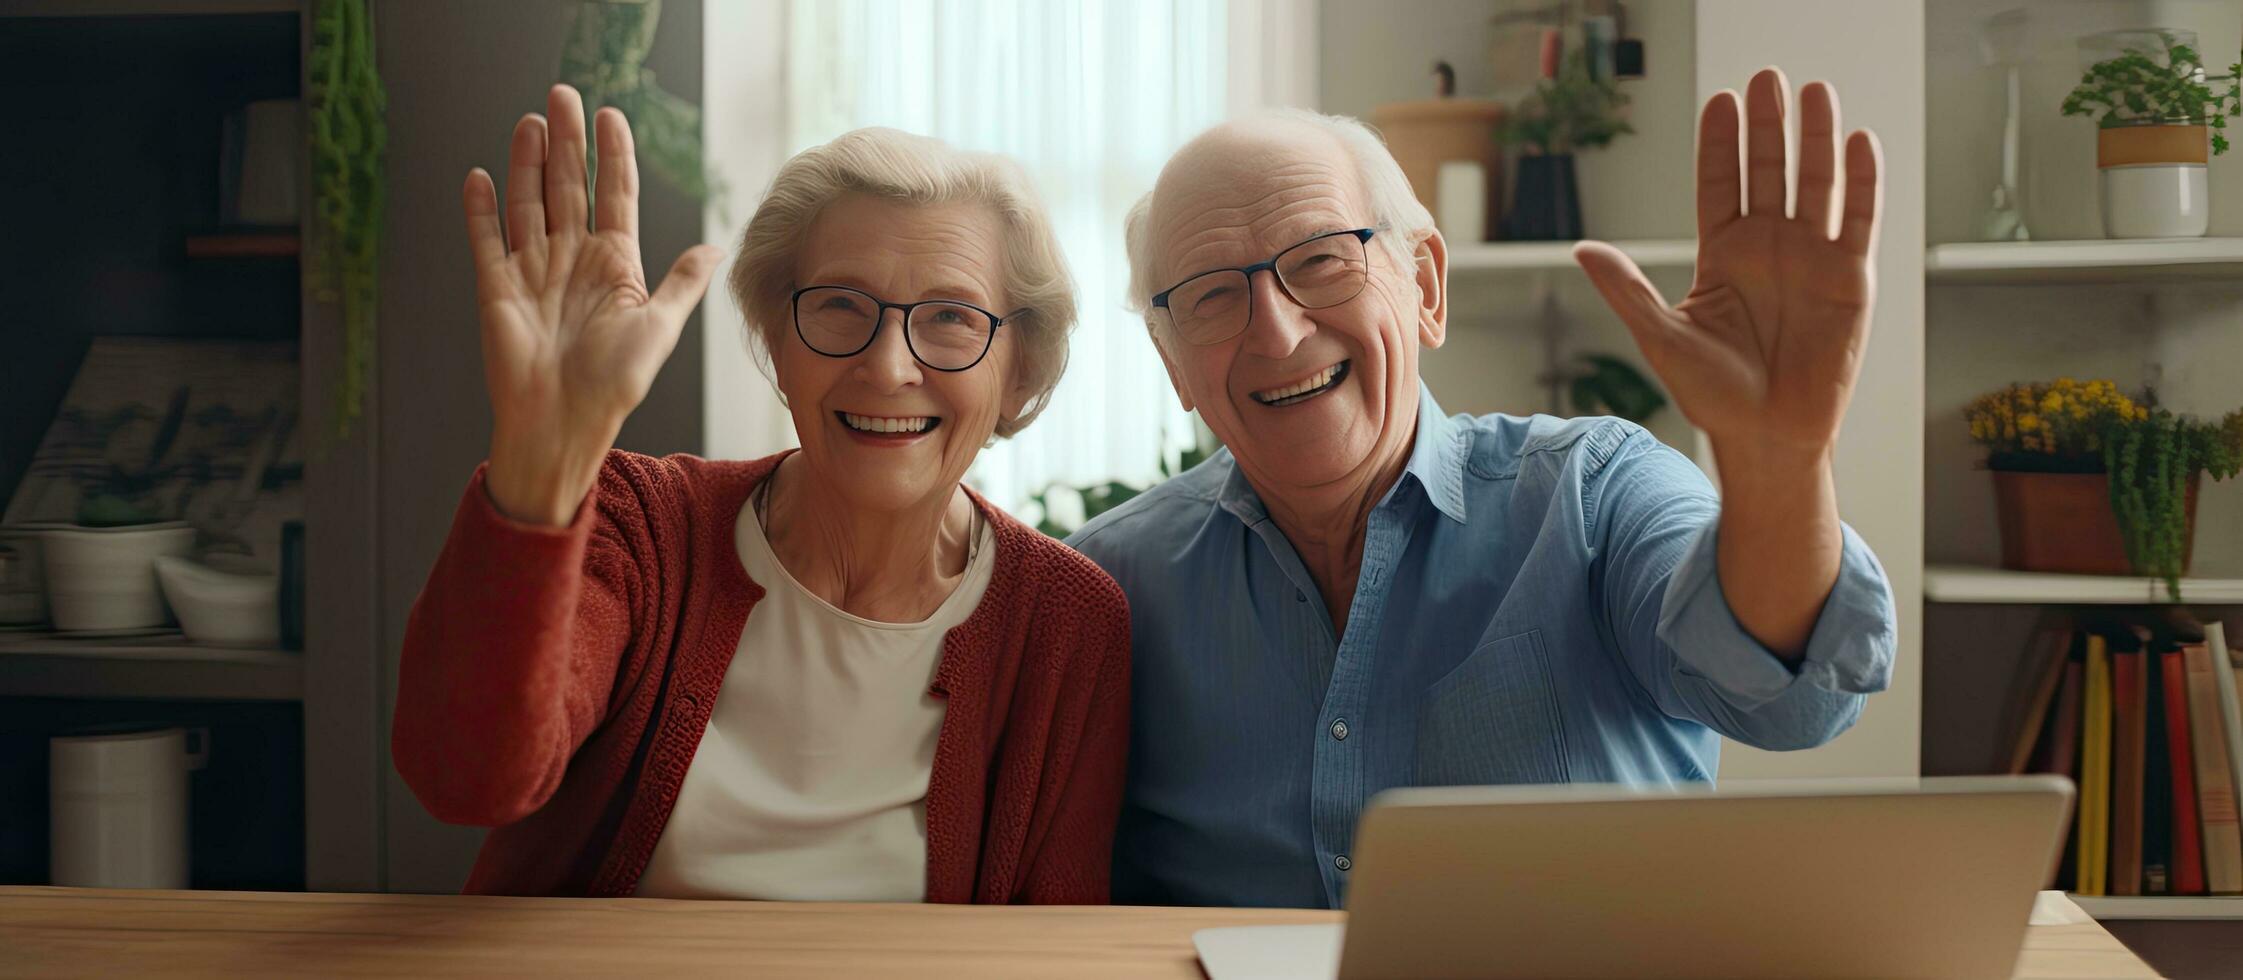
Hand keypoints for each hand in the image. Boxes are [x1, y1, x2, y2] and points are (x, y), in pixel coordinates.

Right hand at [463, 84, 722, 524]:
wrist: (562, 423)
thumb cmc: (614, 384)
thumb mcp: (659, 329)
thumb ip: (681, 283)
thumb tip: (716, 249)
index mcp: (615, 264)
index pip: (614, 195)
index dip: (612, 155)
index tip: (610, 114)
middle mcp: (573, 260)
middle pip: (568, 187)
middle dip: (566, 142)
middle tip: (563, 95)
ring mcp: (533, 271)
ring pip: (529, 204)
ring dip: (528, 163)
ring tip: (531, 121)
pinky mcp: (498, 289)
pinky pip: (488, 241)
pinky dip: (482, 210)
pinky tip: (482, 175)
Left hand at [1573, 68, 1882, 462]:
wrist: (1767, 437)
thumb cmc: (1713, 395)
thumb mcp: (1662, 338)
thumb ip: (1628, 290)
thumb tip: (1584, 248)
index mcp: (1723, 254)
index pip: (1720, 184)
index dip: (1720, 144)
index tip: (1720, 100)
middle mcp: (1768, 247)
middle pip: (1768, 171)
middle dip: (1768, 126)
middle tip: (1768, 77)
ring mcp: (1812, 258)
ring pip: (1815, 184)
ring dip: (1816, 139)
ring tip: (1814, 92)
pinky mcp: (1852, 278)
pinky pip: (1859, 219)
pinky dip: (1862, 181)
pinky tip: (1858, 141)